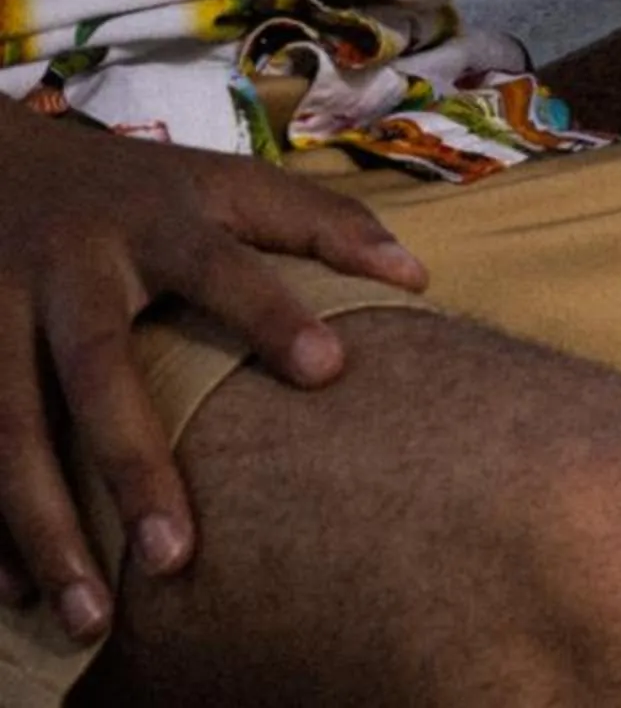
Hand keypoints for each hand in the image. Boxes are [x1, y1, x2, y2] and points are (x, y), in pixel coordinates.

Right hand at [0, 100, 425, 645]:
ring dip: (46, 526)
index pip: (222, 264)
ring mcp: (2, 312)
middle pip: (97, 367)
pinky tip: (17, 594)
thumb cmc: (141, 189)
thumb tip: (419, 276)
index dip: (272, 311)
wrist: (0, 163)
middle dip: (133, 462)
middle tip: (176, 555)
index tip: (329, 370)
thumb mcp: (225, 179)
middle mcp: (76, 264)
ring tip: (92, 617)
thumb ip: (319, 222)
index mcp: (157, 217)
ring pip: (11, 427)